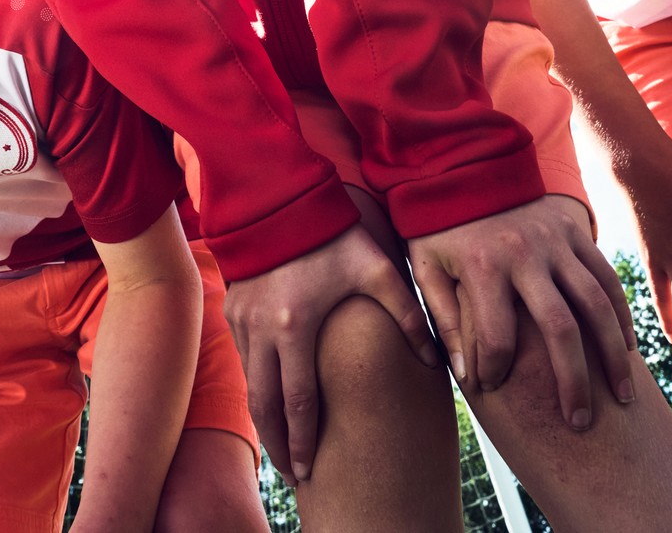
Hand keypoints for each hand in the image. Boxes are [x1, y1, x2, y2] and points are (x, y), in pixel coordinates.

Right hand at [223, 223, 432, 484]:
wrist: (278, 199)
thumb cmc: (332, 233)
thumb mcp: (376, 268)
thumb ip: (407, 313)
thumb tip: (437, 357)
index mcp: (296, 327)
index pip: (299, 401)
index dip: (303, 440)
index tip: (308, 470)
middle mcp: (262, 330)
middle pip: (265, 405)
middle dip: (278, 443)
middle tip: (293, 472)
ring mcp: (242, 320)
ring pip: (249, 384)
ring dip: (264, 418)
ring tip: (281, 444)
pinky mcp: (233, 308)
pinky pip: (243, 358)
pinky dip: (255, 385)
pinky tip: (268, 399)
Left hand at [408, 196, 635, 429]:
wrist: (467, 162)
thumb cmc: (440, 224)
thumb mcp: (425, 266)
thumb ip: (442, 318)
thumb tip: (463, 375)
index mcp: (482, 266)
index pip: (496, 337)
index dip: (493, 370)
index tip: (490, 388)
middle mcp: (525, 255)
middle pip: (560, 328)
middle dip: (573, 382)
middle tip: (580, 423)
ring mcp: (556, 242)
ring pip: (597, 304)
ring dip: (613, 354)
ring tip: (621, 397)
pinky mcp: (576, 233)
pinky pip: (608, 278)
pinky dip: (622, 315)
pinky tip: (627, 348)